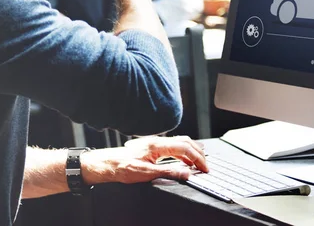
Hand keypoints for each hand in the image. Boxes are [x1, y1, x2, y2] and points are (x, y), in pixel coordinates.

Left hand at [81, 136, 207, 184]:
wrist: (107, 164)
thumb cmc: (122, 167)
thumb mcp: (146, 174)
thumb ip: (168, 172)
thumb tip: (186, 173)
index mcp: (157, 145)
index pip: (184, 148)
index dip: (197, 158)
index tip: (204, 168)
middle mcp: (157, 141)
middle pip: (185, 141)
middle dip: (198, 153)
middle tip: (205, 165)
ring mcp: (155, 143)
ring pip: (180, 142)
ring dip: (192, 151)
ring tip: (199, 162)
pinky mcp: (153, 147)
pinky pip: (173, 146)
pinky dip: (183, 152)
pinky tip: (184, 160)